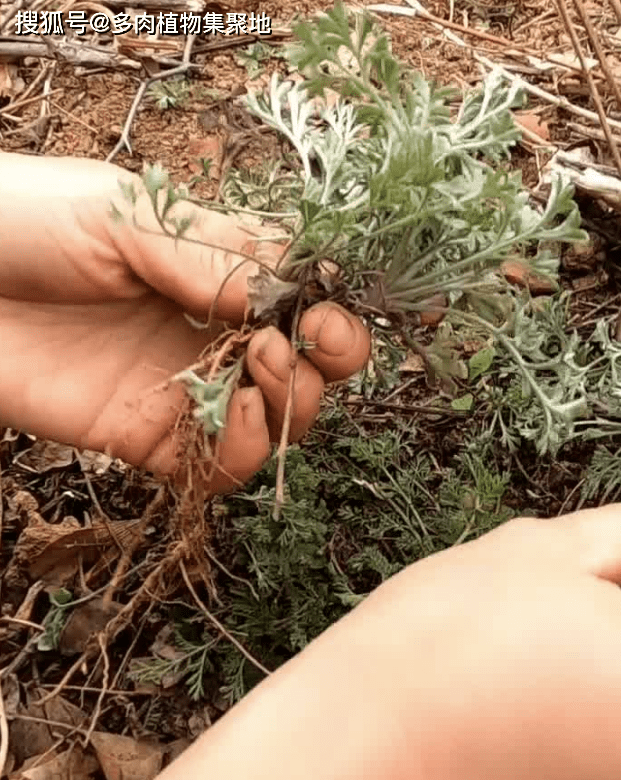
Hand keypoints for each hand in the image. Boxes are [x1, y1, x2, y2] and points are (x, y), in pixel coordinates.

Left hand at [0, 152, 370, 490]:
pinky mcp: (146, 439)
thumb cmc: (19, 221)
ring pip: (277, 424)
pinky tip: (229, 422)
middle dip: (322, 366)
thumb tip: (288, 296)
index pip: (308, 301)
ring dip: (289, 409)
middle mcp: (213, 333)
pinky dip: (243, 453)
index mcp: (219, 269)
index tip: (323, 319)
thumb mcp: (123, 214)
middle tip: (284, 347)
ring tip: (257, 374)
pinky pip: (219, 467)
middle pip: (309, 370)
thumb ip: (211, 254)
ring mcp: (183, 389)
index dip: (332, 317)